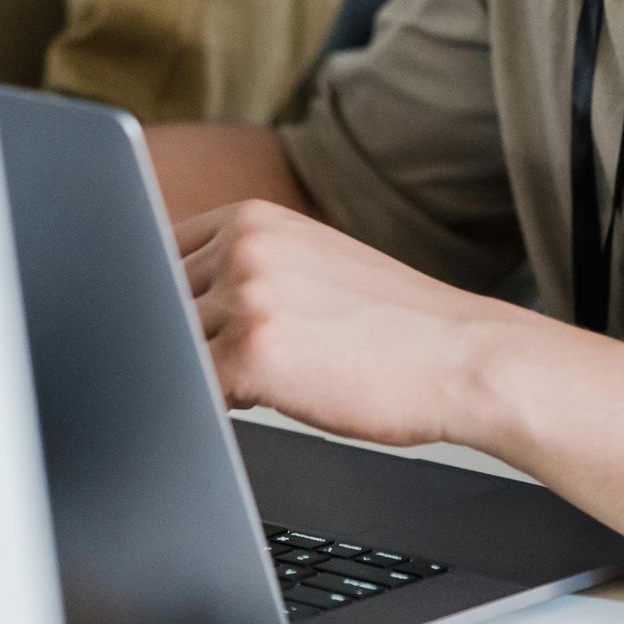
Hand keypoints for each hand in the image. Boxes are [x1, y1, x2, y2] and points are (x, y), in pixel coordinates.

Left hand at [177, 200, 507, 449]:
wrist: (466, 357)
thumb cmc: (399, 325)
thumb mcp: (316, 264)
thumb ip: (249, 267)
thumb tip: (176, 302)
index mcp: (254, 217)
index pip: (159, 253)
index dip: (163, 299)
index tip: (176, 326)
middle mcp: (245, 246)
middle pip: (157, 303)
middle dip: (181, 340)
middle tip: (242, 364)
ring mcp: (246, 296)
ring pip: (173, 349)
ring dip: (205, 375)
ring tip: (273, 380)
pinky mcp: (251, 354)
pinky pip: (193, 390)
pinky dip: (216, 406)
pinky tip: (265, 403)